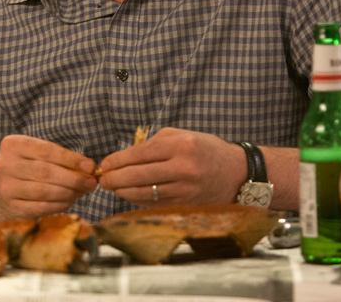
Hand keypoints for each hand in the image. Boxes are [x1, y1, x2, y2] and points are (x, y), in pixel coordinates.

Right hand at [0, 135, 97, 221]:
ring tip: (81, 192)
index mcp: (12, 145)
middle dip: (73, 178)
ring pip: (44, 191)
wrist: (4, 198)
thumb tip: (89, 169)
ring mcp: (5, 187)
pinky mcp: (10, 207)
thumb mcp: (38, 158)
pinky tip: (69, 202)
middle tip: (91, 183)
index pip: (47, 151)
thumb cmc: (28, 173)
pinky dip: (59, 205)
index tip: (90, 167)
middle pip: (46, 171)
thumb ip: (61, 160)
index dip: (71, 159)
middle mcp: (4, 164)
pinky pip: (41, 207)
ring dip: (68, 193)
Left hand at [96, 128, 245, 206]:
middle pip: (138, 176)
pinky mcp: (186, 205)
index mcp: (181, 146)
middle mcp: (183, 169)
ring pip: (143, 193)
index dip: (117, 160)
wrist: (238, 174)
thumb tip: (125, 155)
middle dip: (114, 179)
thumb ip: (154, 142)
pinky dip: (137, 200)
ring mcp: (185, 190)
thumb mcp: (183, 135)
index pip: (139, 154)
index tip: (104, 164)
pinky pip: (154, 204)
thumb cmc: (207, 151)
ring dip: (123, 192)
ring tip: (112, 188)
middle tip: (102, 180)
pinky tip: (129, 195)